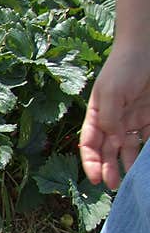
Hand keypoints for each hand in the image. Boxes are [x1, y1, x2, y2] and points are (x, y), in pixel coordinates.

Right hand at [79, 43, 149, 188]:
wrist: (149, 46)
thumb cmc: (125, 66)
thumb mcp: (111, 92)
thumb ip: (108, 118)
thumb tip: (109, 141)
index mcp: (96, 115)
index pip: (89, 144)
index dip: (91, 163)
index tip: (96, 179)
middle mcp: (113, 121)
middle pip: (109, 150)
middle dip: (110, 169)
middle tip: (114, 186)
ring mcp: (133, 119)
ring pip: (129, 148)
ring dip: (129, 164)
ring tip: (133, 179)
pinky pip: (148, 138)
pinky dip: (147, 151)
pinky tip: (147, 162)